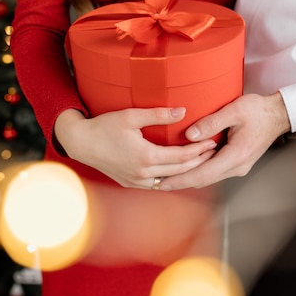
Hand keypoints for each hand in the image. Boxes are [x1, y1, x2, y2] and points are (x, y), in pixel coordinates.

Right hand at [53, 107, 217, 188]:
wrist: (81, 143)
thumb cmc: (104, 127)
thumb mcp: (131, 116)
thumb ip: (158, 114)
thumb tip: (183, 111)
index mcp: (146, 157)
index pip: (182, 156)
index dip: (199, 150)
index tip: (212, 142)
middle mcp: (143, 174)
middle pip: (180, 170)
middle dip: (199, 161)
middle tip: (214, 152)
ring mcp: (137, 181)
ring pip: (170, 180)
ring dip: (187, 171)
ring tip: (201, 160)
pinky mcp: (131, 184)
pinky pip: (157, 184)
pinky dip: (171, 177)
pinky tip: (180, 170)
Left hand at [156, 92, 290, 189]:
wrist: (277, 114)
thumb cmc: (258, 110)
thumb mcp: (234, 110)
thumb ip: (211, 122)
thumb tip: (189, 135)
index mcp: (237, 155)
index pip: (203, 173)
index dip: (181, 179)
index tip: (163, 183)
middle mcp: (238, 166)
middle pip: (203, 179)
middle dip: (180, 182)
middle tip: (157, 182)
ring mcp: (238, 166)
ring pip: (208, 177)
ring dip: (188, 177)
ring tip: (166, 176)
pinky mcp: (237, 163)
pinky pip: (214, 171)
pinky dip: (198, 171)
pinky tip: (185, 167)